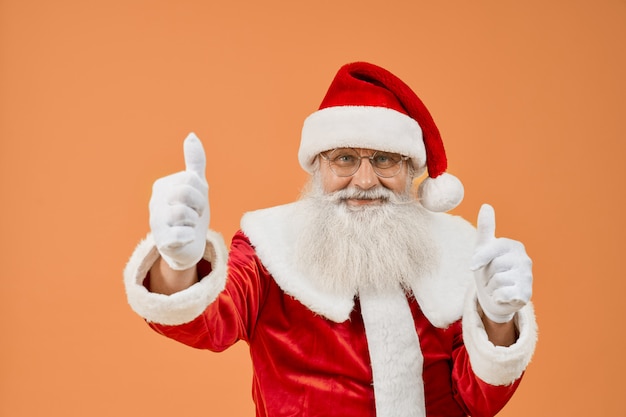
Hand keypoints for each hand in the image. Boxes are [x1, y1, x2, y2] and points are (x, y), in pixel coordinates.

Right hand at [149, 133, 208, 269]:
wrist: (189, 245)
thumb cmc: (192, 212)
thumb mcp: (197, 185)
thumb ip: (194, 162)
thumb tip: (191, 135)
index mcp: (162, 186)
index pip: (190, 179)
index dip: (200, 192)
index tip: (196, 202)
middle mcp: (154, 202)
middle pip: (186, 193)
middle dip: (198, 205)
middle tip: (194, 214)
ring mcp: (156, 223)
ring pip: (184, 213)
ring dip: (194, 221)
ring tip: (189, 226)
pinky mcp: (162, 242)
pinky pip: (182, 235)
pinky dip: (190, 236)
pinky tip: (186, 237)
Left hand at [471, 204, 532, 322]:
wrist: (495, 296)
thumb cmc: (488, 269)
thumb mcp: (483, 248)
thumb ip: (486, 228)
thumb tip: (486, 205)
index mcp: (513, 246)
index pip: (493, 249)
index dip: (479, 259)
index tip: (472, 267)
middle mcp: (524, 260)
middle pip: (494, 266)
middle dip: (486, 275)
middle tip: (490, 277)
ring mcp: (527, 278)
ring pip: (498, 281)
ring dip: (491, 287)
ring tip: (495, 286)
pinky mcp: (526, 295)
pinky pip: (504, 295)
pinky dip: (498, 298)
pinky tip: (502, 296)